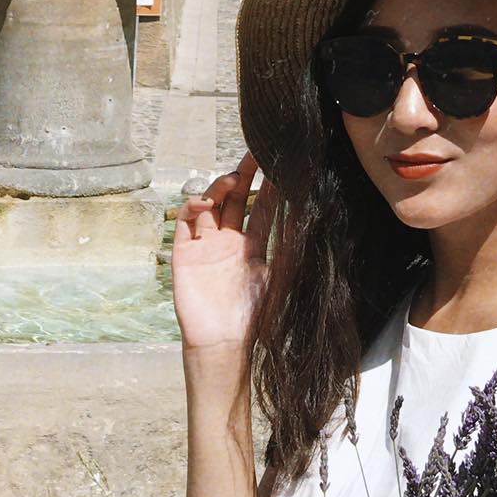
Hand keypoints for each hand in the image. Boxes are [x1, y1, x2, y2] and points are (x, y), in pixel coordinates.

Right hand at [172, 153, 278, 352]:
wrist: (223, 342)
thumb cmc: (251, 315)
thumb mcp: (275, 276)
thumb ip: (286, 248)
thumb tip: (311, 220)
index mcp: (251, 246)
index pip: (261, 209)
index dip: (270, 188)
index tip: (280, 166)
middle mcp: (227, 241)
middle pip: (235, 199)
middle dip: (244, 176)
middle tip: (256, 154)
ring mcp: (205, 245)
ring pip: (210, 205)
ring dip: (219, 187)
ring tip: (232, 178)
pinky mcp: (184, 253)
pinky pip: (185, 223)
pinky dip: (193, 207)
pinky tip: (206, 202)